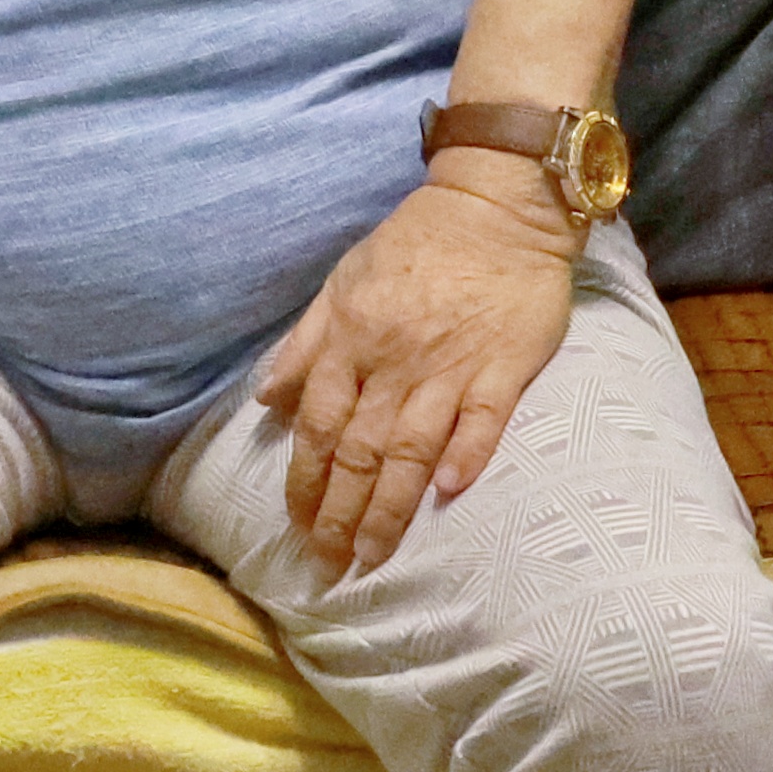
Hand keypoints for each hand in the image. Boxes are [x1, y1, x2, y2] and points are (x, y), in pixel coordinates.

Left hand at [255, 159, 583, 574]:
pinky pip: (484, 417)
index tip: (296, 526)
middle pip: (361, 449)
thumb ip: (305, 343)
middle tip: (327, 564)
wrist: (495, 207)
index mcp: (351, 338)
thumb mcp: (343, 281)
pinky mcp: (505, 365)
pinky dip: (466, 453)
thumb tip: (267, 400)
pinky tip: (449, 491)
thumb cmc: (414, 244)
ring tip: (371, 554)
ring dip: (389, 506)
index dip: (304, 479)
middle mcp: (394, 360)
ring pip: (411, 447)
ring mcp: (452, 365)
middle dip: (339, 512)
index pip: (318, 424)